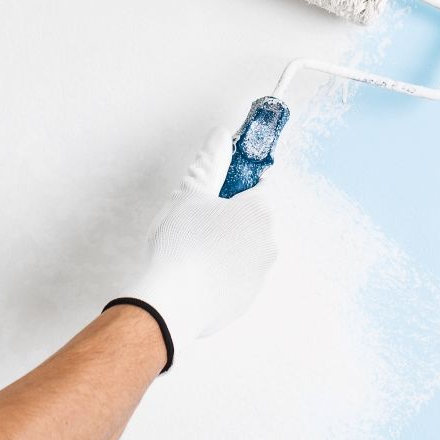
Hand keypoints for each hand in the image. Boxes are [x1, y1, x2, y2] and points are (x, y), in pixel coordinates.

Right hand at [114, 126, 277, 369]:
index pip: (261, 185)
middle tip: (198, 221)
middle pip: (254, 218)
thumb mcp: (190, 194)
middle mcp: (269, 242)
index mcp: (260, 211)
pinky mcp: (247, 299)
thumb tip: (220, 135)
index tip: (220, 189)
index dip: (239, 183)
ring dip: (228, 245)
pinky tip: (196, 275)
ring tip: (194, 250)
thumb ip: (208, 163)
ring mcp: (260, 274)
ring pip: (246, 248)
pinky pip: (237, 276)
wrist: (170, 304)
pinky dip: (222, 273)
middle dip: (231, 216)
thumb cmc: (181, 243)